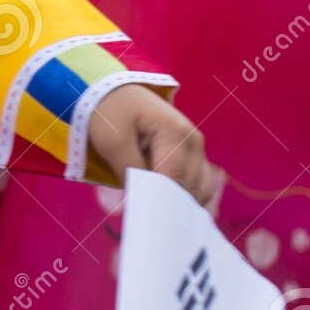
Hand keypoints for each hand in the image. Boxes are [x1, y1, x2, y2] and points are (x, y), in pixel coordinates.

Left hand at [87, 83, 223, 208]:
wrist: (114, 93)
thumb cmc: (111, 114)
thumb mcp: (112, 142)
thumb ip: (130, 171)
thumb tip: (145, 201)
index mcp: (176, 133)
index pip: (173, 179)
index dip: (159, 201)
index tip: (144, 217)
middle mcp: (194, 141)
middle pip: (188, 187)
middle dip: (168, 204)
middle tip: (146, 216)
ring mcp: (196, 148)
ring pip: (198, 190)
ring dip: (178, 201)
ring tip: (154, 208)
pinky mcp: (193, 156)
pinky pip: (197, 185)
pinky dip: (184, 196)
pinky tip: (165, 203)